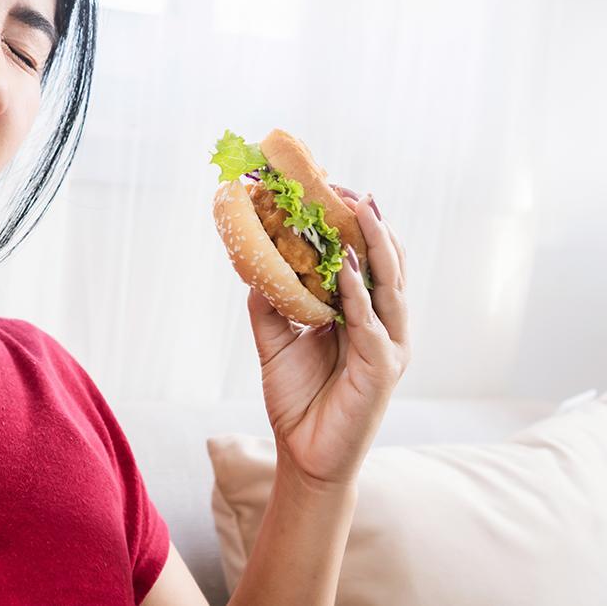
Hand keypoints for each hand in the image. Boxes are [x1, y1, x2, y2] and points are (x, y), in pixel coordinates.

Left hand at [246, 186, 410, 487]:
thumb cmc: (298, 399)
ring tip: (362, 211)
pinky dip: (359, 292)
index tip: (337, 191)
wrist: (304, 455)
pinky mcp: (383, 367)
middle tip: (354, 191)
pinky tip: (346, 267)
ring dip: (376, 246)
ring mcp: (388, 345)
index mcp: (363, 316)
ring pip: (390, 285)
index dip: (357, 227)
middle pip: (387, 264)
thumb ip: (271, 303)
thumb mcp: (275, 341)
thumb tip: (255, 264)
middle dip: (372, 224)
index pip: (367, 261)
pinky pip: (371, 322)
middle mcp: (382, 325)